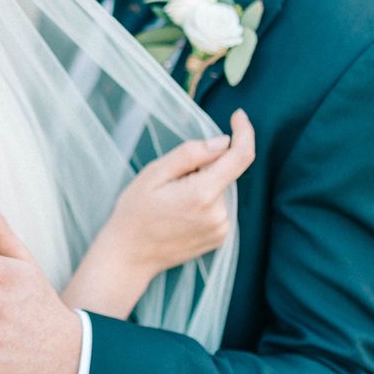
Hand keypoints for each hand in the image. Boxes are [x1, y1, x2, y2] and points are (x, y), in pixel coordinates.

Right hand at [106, 109, 255, 277]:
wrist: (129, 257)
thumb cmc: (134, 213)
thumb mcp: (153, 174)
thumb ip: (190, 154)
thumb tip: (222, 142)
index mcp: (202, 194)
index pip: (241, 156)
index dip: (244, 132)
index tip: (237, 116)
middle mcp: (219, 214)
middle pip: (226, 173)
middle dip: (205, 167)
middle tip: (171, 182)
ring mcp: (221, 229)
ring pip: (222, 191)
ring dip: (204, 186)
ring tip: (172, 202)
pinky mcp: (219, 239)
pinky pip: (220, 208)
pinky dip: (205, 203)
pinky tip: (180, 214)